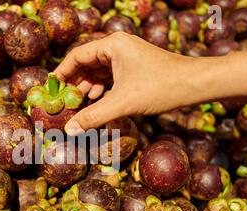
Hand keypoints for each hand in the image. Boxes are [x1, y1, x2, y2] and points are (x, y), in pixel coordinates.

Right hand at [55, 32, 196, 134]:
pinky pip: (111, 75)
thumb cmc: (159, 87)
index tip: (52, 89)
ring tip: (80, 103)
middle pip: (87, 62)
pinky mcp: (135, 66)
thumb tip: (70, 130)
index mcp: (112, 45)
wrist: (194, 84)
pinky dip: (102, 87)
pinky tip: (98, 99)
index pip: (78, 56)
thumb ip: (93, 116)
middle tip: (64, 100)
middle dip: (76, 82)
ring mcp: (127, 56)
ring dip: (88, 86)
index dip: (63, 73)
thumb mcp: (122, 103)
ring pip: (99, 70)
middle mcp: (118, 46)